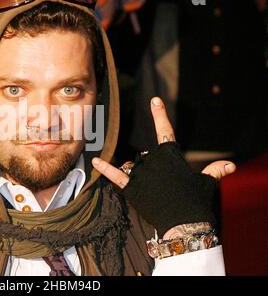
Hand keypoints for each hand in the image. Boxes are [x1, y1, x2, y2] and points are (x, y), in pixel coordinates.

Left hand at [92, 97, 235, 188]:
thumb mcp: (207, 183)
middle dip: (154, 170)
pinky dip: (105, 169)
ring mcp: (141, 173)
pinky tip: (94, 162)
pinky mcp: (131, 186)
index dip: (160, 115)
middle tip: (165, 189)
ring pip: (135, 167)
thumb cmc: (197, 202)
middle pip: (148, 158)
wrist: (185, 224)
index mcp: (171, 154)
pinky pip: (116, 176)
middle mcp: (153, 159)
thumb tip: (231, 166)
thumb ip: (214, 171)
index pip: (165, 130)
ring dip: (141, 176)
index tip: (154, 100)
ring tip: (154, 193)